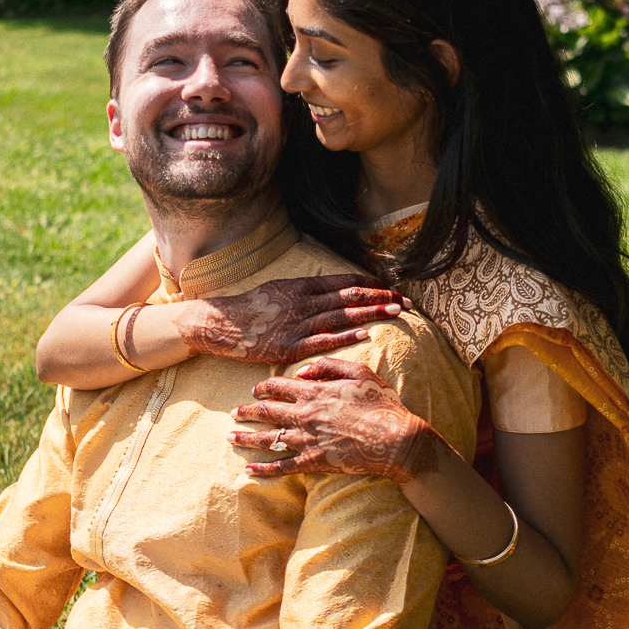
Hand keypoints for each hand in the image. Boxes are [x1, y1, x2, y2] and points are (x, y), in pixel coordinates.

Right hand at [178, 275, 410, 365]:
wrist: (222, 324)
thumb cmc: (252, 308)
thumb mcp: (280, 289)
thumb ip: (306, 291)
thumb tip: (332, 290)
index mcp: (302, 286)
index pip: (344, 282)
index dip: (370, 284)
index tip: (391, 287)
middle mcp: (303, 301)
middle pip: (349, 296)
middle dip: (380, 297)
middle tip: (406, 299)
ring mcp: (297, 324)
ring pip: (341, 316)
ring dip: (371, 313)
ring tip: (396, 311)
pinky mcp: (290, 346)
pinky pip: (322, 340)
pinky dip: (345, 337)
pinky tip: (365, 335)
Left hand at [230, 357, 439, 482]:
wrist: (395, 440)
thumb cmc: (381, 404)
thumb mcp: (360, 373)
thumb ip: (329, 366)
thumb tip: (303, 370)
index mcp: (314, 391)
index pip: (279, 386)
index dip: (264, 388)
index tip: (255, 390)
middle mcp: (304, 414)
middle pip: (266, 412)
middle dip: (247, 412)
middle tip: (233, 413)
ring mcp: (307, 440)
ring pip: (268, 438)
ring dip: (246, 438)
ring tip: (230, 437)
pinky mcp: (313, 462)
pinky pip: (281, 467)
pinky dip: (263, 470)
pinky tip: (248, 471)